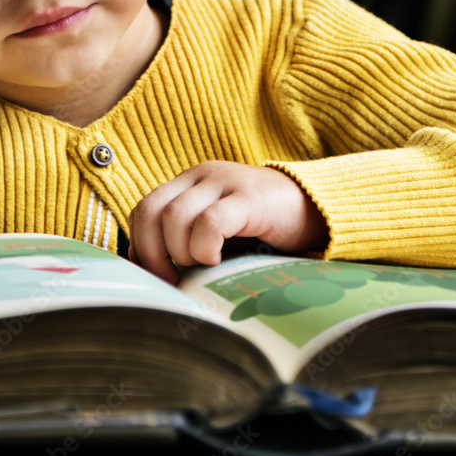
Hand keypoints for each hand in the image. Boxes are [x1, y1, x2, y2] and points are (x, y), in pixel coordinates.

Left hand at [127, 161, 328, 283]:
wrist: (315, 209)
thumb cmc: (262, 229)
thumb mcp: (216, 231)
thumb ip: (184, 239)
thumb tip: (148, 267)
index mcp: (188, 182)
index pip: (143, 209)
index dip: (141, 245)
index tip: (156, 273)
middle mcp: (202, 176)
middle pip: (152, 211)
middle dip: (153, 253)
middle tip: (172, 278)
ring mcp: (225, 182)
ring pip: (175, 217)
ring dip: (181, 252)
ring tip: (202, 265)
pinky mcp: (249, 197)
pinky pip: (210, 222)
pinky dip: (204, 247)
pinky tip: (217, 259)